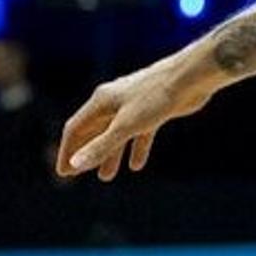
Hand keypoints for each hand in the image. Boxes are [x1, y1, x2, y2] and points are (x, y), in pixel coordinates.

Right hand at [58, 56, 215, 179]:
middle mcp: (114, 102)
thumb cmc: (156, 97)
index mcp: (101, 101)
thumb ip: (101, 146)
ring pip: (116, 134)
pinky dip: (135, 149)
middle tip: (77, 175)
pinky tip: (136, 166)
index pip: (75, 128)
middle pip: (93, 131)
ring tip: (105, 177)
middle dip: (85, 153)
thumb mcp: (126, 126)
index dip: (68, 151)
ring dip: (109, 155)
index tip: (64, 173)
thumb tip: (75, 164)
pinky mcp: (154, 110)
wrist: (191, 77)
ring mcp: (134, 106)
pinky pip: (139, 133)